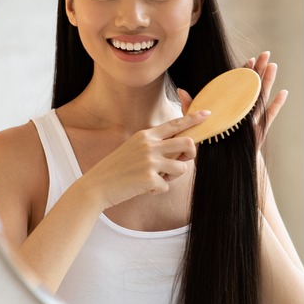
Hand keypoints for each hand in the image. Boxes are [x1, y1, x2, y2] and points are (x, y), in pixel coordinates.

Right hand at [80, 110, 209, 209]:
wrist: (97, 185)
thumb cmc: (118, 168)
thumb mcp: (134, 148)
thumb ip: (156, 145)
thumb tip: (180, 148)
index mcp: (146, 135)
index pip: (175, 124)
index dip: (193, 119)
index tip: (207, 114)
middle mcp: (149, 145)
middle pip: (187, 143)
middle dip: (190, 155)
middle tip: (181, 161)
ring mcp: (150, 161)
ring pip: (182, 167)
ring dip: (173, 177)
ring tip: (156, 178)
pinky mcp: (149, 178)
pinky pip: (167, 186)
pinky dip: (158, 190)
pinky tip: (143, 187)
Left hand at [176, 52, 287, 149]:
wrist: (224, 166)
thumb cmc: (211, 146)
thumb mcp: (198, 125)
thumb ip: (191, 108)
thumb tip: (181, 90)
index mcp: (230, 108)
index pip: (238, 85)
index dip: (243, 72)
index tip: (248, 58)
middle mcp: (243, 111)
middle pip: (252, 87)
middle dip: (259, 70)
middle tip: (265, 54)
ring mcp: (253, 120)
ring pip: (261, 97)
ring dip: (268, 81)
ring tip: (273, 66)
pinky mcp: (259, 131)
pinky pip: (269, 116)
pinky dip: (277, 105)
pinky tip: (283, 93)